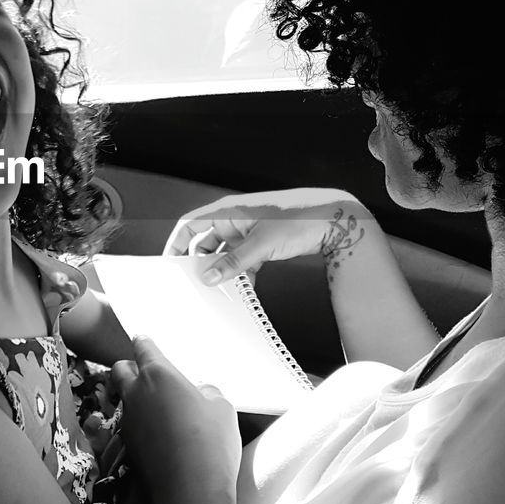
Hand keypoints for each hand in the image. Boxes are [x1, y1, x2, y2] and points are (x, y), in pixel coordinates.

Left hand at [110, 337, 239, 491]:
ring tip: (159, 409)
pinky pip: (129, 426)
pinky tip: (160, 436)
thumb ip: (207, 393)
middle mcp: (136, 394)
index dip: (145, 343)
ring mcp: (128, 421)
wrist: (190, 491)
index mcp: (158, 375)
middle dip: (130, 368)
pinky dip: (140, 425)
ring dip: (135, 399)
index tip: (145, 341)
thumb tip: (200, 395)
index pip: (143, 347)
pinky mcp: (127, 447)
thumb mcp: (222, 408)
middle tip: (149, 375)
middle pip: (120, 370)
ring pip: (123, 400)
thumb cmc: (210, 442)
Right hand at [163, 188, 372, 284]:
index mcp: (228, 212)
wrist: (333, 220)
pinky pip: (243, 260)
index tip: (170, 265)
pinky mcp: (262, 243)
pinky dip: (242, 274)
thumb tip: (209, 277)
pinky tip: (245, 290)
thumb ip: (233, 262)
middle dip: (201, 264)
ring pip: (226, 254)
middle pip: (206, 243)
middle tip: (196, 285)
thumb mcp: (261, 244)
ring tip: (221, 291)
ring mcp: (249, 232)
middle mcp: (235, 220)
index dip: (177, 244)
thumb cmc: (297, 219)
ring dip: (224, 272)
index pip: (190, 226)